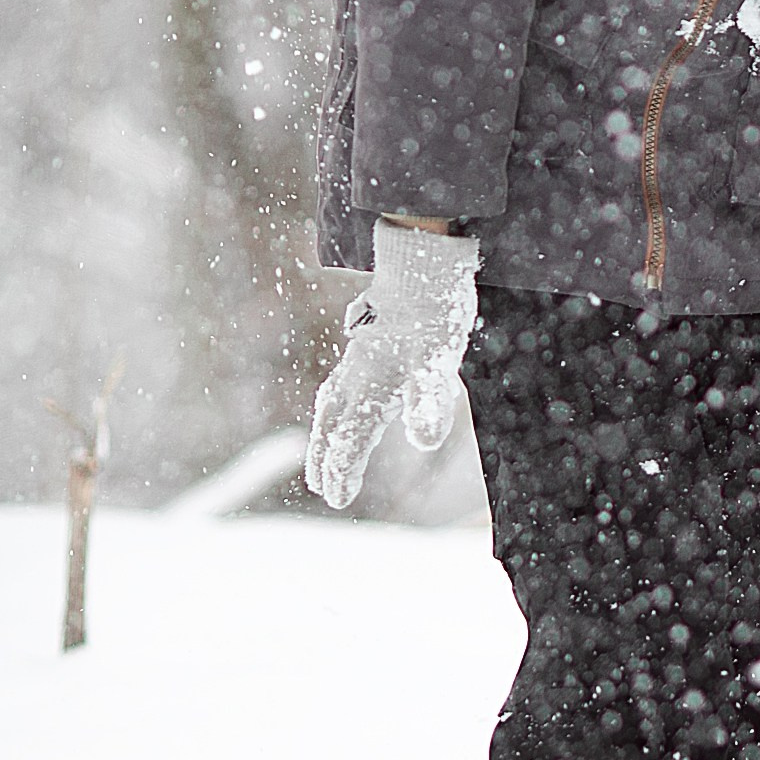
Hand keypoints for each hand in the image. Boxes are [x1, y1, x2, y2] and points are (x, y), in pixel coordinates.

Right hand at [306, 220, 479, 509]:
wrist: (423, 261)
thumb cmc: (432, 312)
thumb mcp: (439, 360)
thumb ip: (429, 401)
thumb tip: (425, 441)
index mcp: (370, 386)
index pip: (350, 439)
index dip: (344, 470)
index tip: (338, 499)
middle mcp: (357, 374)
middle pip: (331, 425)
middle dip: (325, 457)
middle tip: (322, 488)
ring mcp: (360, 356)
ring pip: (331, 403)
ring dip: (324, 432)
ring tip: (320, 452)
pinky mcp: (368, 341)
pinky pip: (340, 380)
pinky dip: (334, 402)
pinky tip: (342, 398)